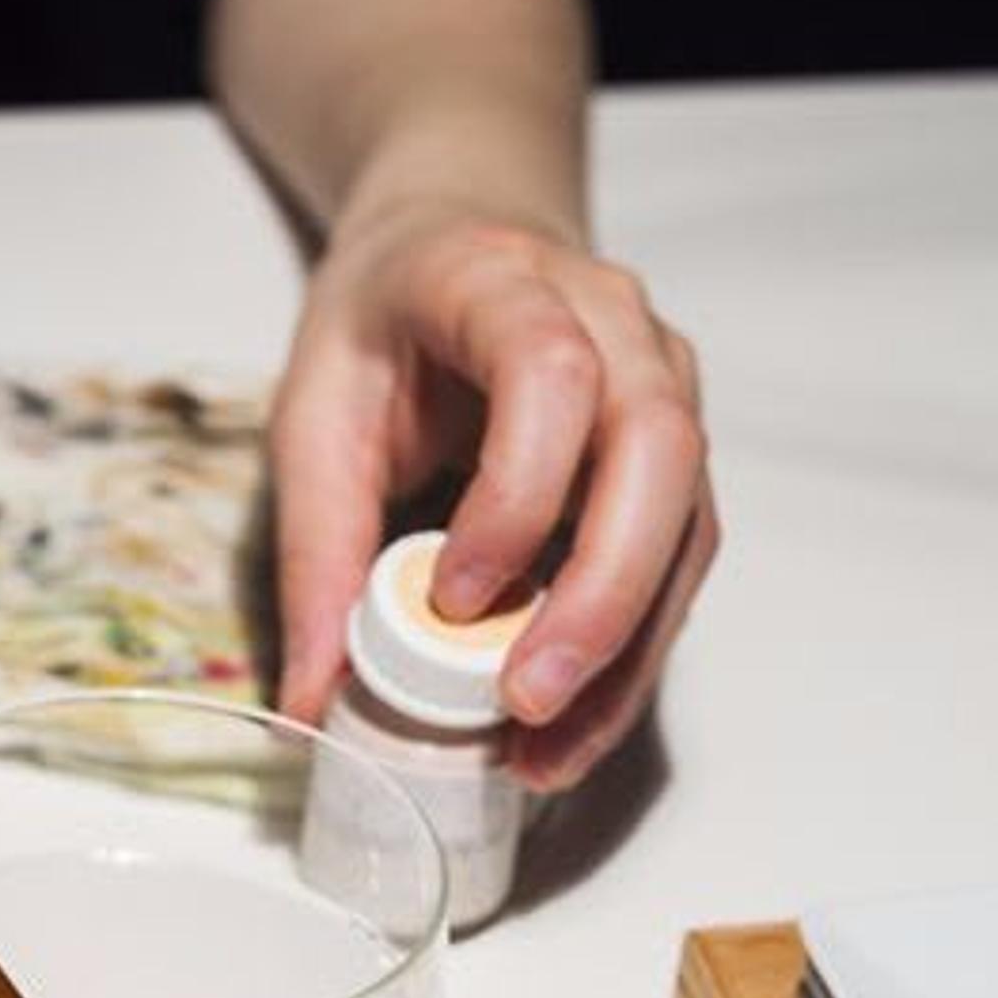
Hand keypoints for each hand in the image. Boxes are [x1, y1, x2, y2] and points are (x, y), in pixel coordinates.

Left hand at [270, 193, 717, 787]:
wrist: (456, 243)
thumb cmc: (380, 327)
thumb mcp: (312, 418)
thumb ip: (312, 552)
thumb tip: (311, 702)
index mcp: (501, 280)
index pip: (552, 372)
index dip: (517, 493)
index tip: (454, 598)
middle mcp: (615, 322)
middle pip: (657, 452)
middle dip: (600, 595)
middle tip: (527, 703)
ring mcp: (664, 384)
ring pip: (686, 519)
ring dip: (625, 650)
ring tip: (547, 753)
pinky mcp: (676, 459)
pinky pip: (680, 561)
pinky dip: (630, 653)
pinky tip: (572, 726)